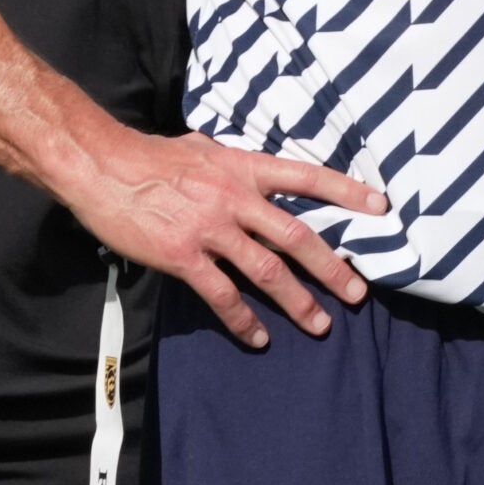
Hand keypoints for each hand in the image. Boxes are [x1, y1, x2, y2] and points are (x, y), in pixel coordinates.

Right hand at [61, 126, 386, 347]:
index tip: (381, 208)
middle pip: (296, 235)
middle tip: (357, 293)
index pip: (307, 177)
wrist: (102, 168)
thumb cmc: (152, 156)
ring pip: (266, 270)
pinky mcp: (183, 256)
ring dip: (297, 302)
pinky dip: (243, 319)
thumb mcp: (203, 148)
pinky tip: (258, 336)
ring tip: (319, 325)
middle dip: (331, 267)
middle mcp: (235, 197)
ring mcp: (210, 228)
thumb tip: (249, 167)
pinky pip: (222, 295)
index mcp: (244, 168)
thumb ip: (232, 162)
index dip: (346, 192)